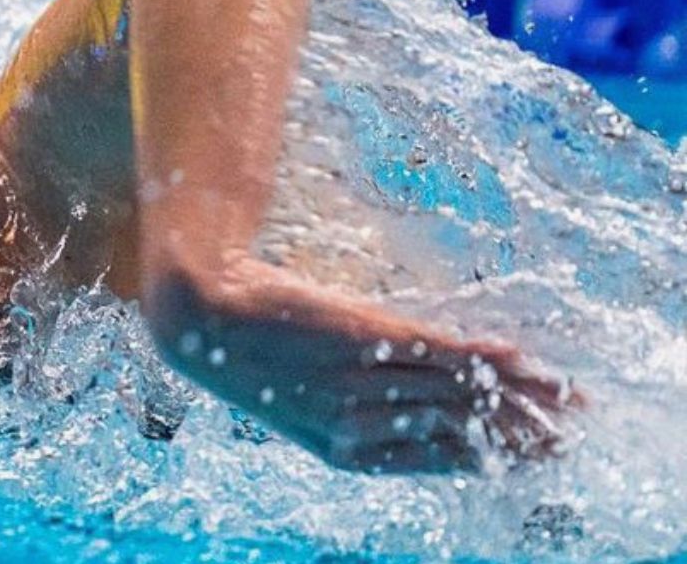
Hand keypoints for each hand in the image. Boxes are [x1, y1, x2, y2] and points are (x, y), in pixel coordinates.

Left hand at [145, 256, 580, 472]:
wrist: (203, 313)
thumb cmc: (249, 352)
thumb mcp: (302, 395)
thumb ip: (358, 403)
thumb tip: (409, 403)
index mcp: (347, 450)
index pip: (439, 459)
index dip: (491, 458)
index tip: (536, 456)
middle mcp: (363, 422)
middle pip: (462, 430)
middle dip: (520, 434)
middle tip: (569, 436)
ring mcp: (366, 379)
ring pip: (459, 394)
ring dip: (519, 396)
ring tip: (564, 398)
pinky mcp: (365, 337)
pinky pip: (437, 352)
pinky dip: (481, 356)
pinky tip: (517, 356)